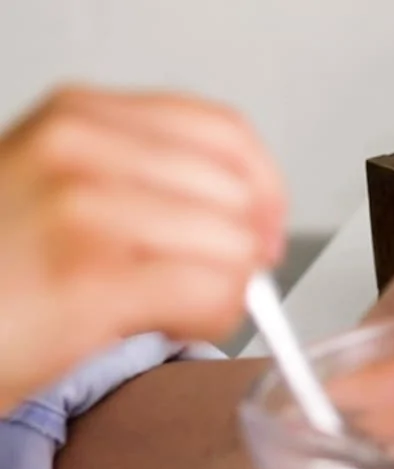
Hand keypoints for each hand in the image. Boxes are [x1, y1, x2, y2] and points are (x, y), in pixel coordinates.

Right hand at [0, 85, 284, 412]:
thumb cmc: (4, 270)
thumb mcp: (64, 188)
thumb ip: (149, 178)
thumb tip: (252, 213)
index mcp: (79, 116)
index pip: (224, 131)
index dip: (264, 189)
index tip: (263, 230)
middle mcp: (78, 148)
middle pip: (237, 194)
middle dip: (240, 251)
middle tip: (200, 282)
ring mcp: (82, 208)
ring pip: (234, 246)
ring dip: (222, 292)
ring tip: (165, 306)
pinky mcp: (89, 278)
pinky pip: (211, 292)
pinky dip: (209, 319)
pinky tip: (165, 324)